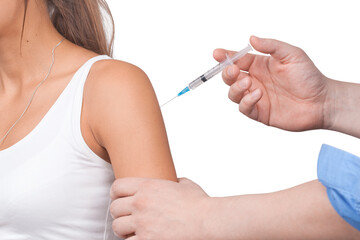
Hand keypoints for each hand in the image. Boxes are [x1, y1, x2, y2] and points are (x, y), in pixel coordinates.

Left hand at [110, 177, 210, 239]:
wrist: (208, 221)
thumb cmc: (200, 204)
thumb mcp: (185, 184)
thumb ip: (174, 182)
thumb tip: (173, 182)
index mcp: (148, 186)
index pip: (117, 187)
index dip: (116, 194)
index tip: (120, 199)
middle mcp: (141, 203)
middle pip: (114, 208)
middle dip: (120, 213)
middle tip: (128, 217)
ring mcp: (142, 223)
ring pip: (117, 227)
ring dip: (124, 229)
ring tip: (134, 231)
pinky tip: (142, 239)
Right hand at [214, 36, 330, 130]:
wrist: (321, 101)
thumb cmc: (309, 76)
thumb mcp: (292, 54)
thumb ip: (271, 46)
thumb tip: (251, 38)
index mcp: (260, 66)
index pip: (237, 60)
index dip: (225, 56)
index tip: (217, 53)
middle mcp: (255, 81)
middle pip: (230, 77)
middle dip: (227, 73)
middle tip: (233, 69)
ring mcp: (256, 97)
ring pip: (233, 93)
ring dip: (235, 87)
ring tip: (248, 83)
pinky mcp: (260, 112)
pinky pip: (244, 108)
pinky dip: (246, 101)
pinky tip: (257, 95)